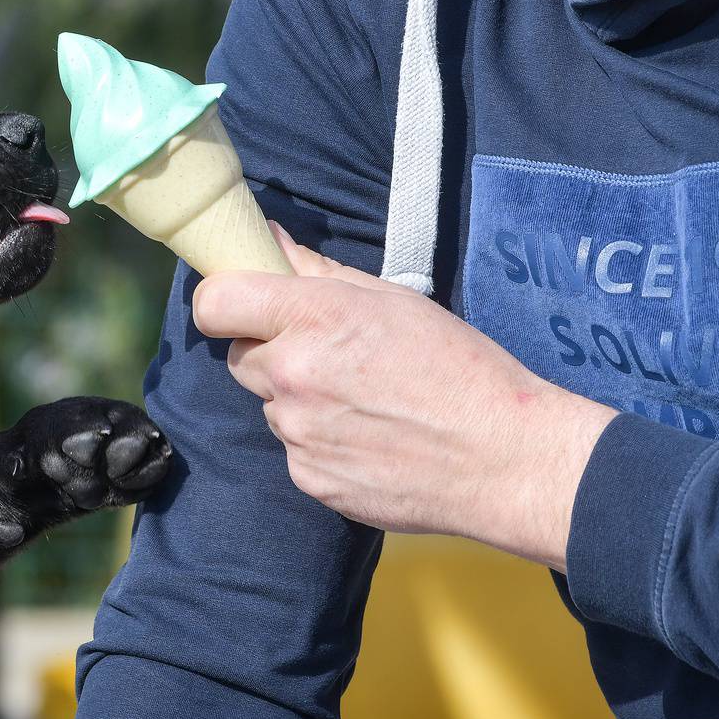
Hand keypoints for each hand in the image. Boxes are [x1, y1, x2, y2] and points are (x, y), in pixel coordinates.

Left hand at [190, 226, 615, 570]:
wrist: (505, 459)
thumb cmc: (460, 368)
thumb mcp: (392, 300)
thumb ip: (315, 270)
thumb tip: (265, 238)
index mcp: (312, 318)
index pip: (214, 303)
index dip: (223, 302)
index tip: (244, 305)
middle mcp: (293, 376)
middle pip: (241, 356)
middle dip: (272, 351)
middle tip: (331, 354)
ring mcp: (298, 433)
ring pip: (271, 405)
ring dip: (300, 399)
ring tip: (366, 401)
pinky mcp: (310, 479)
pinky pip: (295, 449)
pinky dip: (321, 442)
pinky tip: (372, 438)